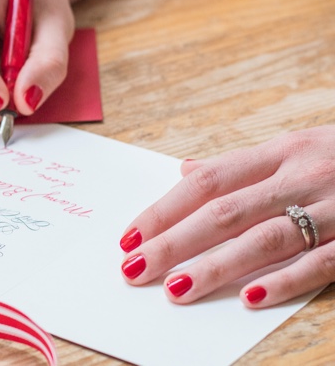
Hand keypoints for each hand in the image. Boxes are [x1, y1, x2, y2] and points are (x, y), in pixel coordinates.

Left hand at [119, 125, 334, 306]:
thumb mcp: (294, 146)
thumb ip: (240, 165)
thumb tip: (186, 171)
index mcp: (280, 151)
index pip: (207, 182)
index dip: (164, 209)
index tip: (129, 236)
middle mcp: (302, 176)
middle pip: (225, 212)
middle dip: (174, 243)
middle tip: (134, 269)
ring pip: (264, 240)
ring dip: (215, 267)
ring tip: (175, 290)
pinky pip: (322, 263)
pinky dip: (286, 280)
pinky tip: (250, 298)